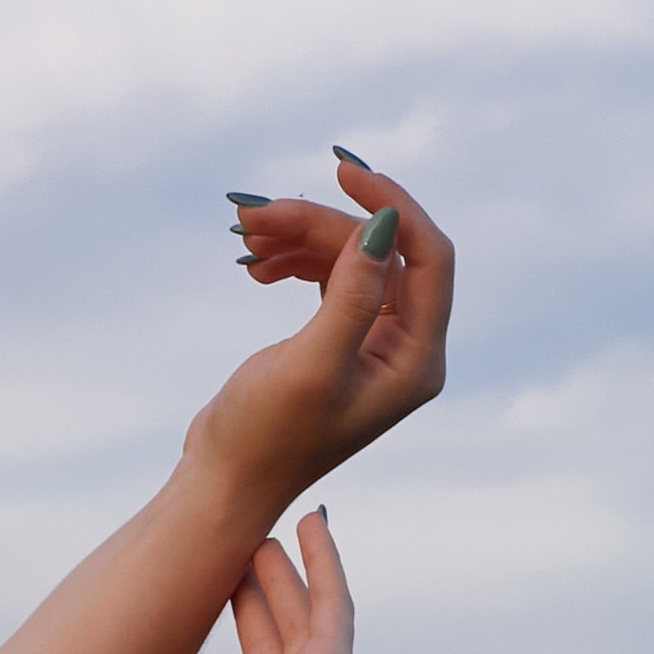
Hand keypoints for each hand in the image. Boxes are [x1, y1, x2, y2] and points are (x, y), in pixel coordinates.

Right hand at [183, 153, 452, 509]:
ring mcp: (371, 346)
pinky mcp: (337, 342)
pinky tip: (256, 267)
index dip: (392, 206)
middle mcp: (404, 352)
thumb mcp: (311, 363)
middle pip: (380, 252)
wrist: (223, 483)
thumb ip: (352, 294)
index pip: (429, 257)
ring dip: (300, 238)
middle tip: (259, 215)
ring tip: (247, 236)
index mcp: (416, 362)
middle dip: (322, 225)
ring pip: (349, 259)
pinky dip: (293, 262)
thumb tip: (385, 224)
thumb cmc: (264, 437)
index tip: (342, 170)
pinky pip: (328, 278)